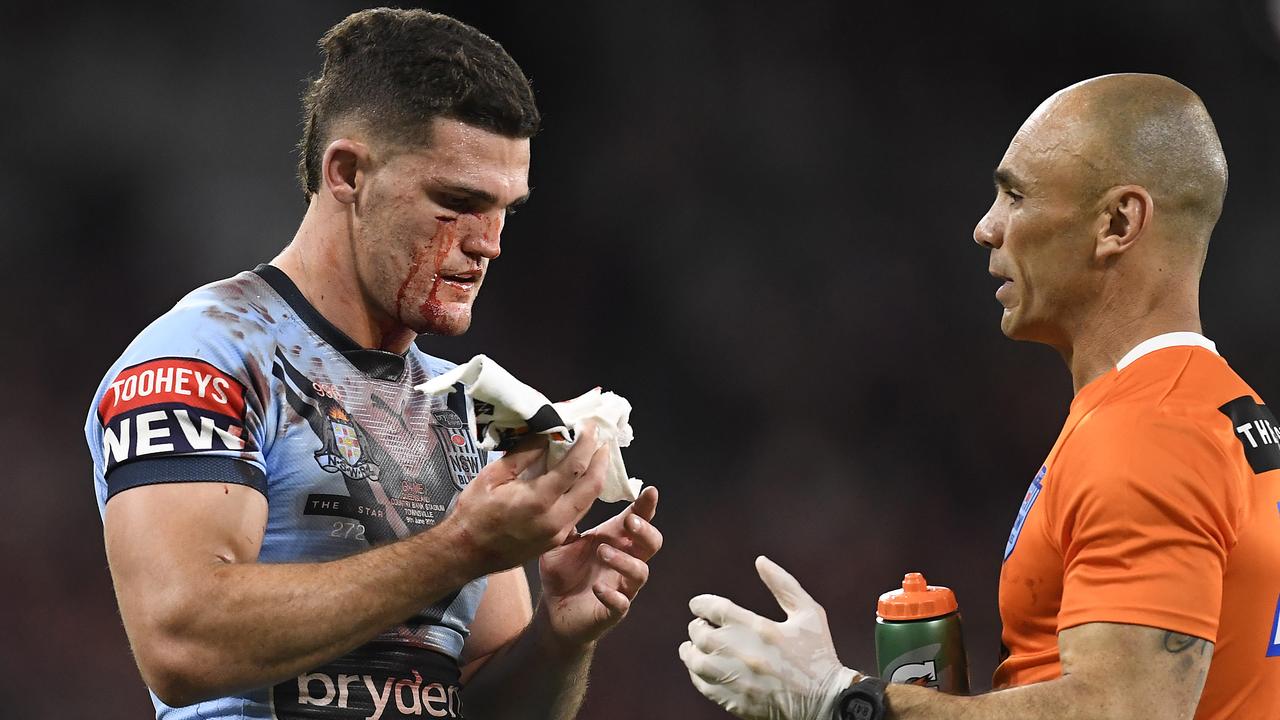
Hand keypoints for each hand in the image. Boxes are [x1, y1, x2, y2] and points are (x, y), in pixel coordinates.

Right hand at [448, 425, 606, 575]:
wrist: (466, 553)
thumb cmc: (474, 512)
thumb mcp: (492, 476)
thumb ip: (523, 455)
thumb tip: (546, 434)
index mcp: (538, 501)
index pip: (575, 467)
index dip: (586, 444)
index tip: (590, 426)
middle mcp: (555, 520)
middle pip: (592, 486)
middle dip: (601, 460)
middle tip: (602, 440)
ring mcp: (558, 534)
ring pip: (589, 502)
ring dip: (595, 477)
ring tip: (595, 456)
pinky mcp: (556, 541)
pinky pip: (579, 513)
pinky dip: (584, 494)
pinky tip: (580, 481)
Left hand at [538, 486, 661, 647]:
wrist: (552, 612)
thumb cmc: (561, 573)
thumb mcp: (558, 542)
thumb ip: (566, 520)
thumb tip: (566, 492)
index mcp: (614, 541)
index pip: (638, 520)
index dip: (646, 506)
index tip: (650, 491)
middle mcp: (623, 561)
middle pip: (652, 544)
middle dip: (645, 531)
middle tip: (629, 521)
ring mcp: (621, 586)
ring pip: (640, 572)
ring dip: (624, 561)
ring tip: (602, 552)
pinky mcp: (612, 610)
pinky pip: (622, 604)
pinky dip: (612, 596)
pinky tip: (597, 588)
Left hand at [680, 556, 858, 719]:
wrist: (827, 702)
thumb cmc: (818, 655)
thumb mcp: (808, 613)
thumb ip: (783, 584)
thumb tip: (760, 560)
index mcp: (758, 627)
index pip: (714, 608)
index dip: (700, 604)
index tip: (697, 605)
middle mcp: (743, 652)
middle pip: (700, 634)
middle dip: (696, 627)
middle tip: (700, 626)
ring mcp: (738, 678)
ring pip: (696, 661)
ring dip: (690, 651)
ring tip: (693, 647)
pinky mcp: (735, 701)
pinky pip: (703, 686)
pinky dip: (697, 675)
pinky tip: (702, 669)